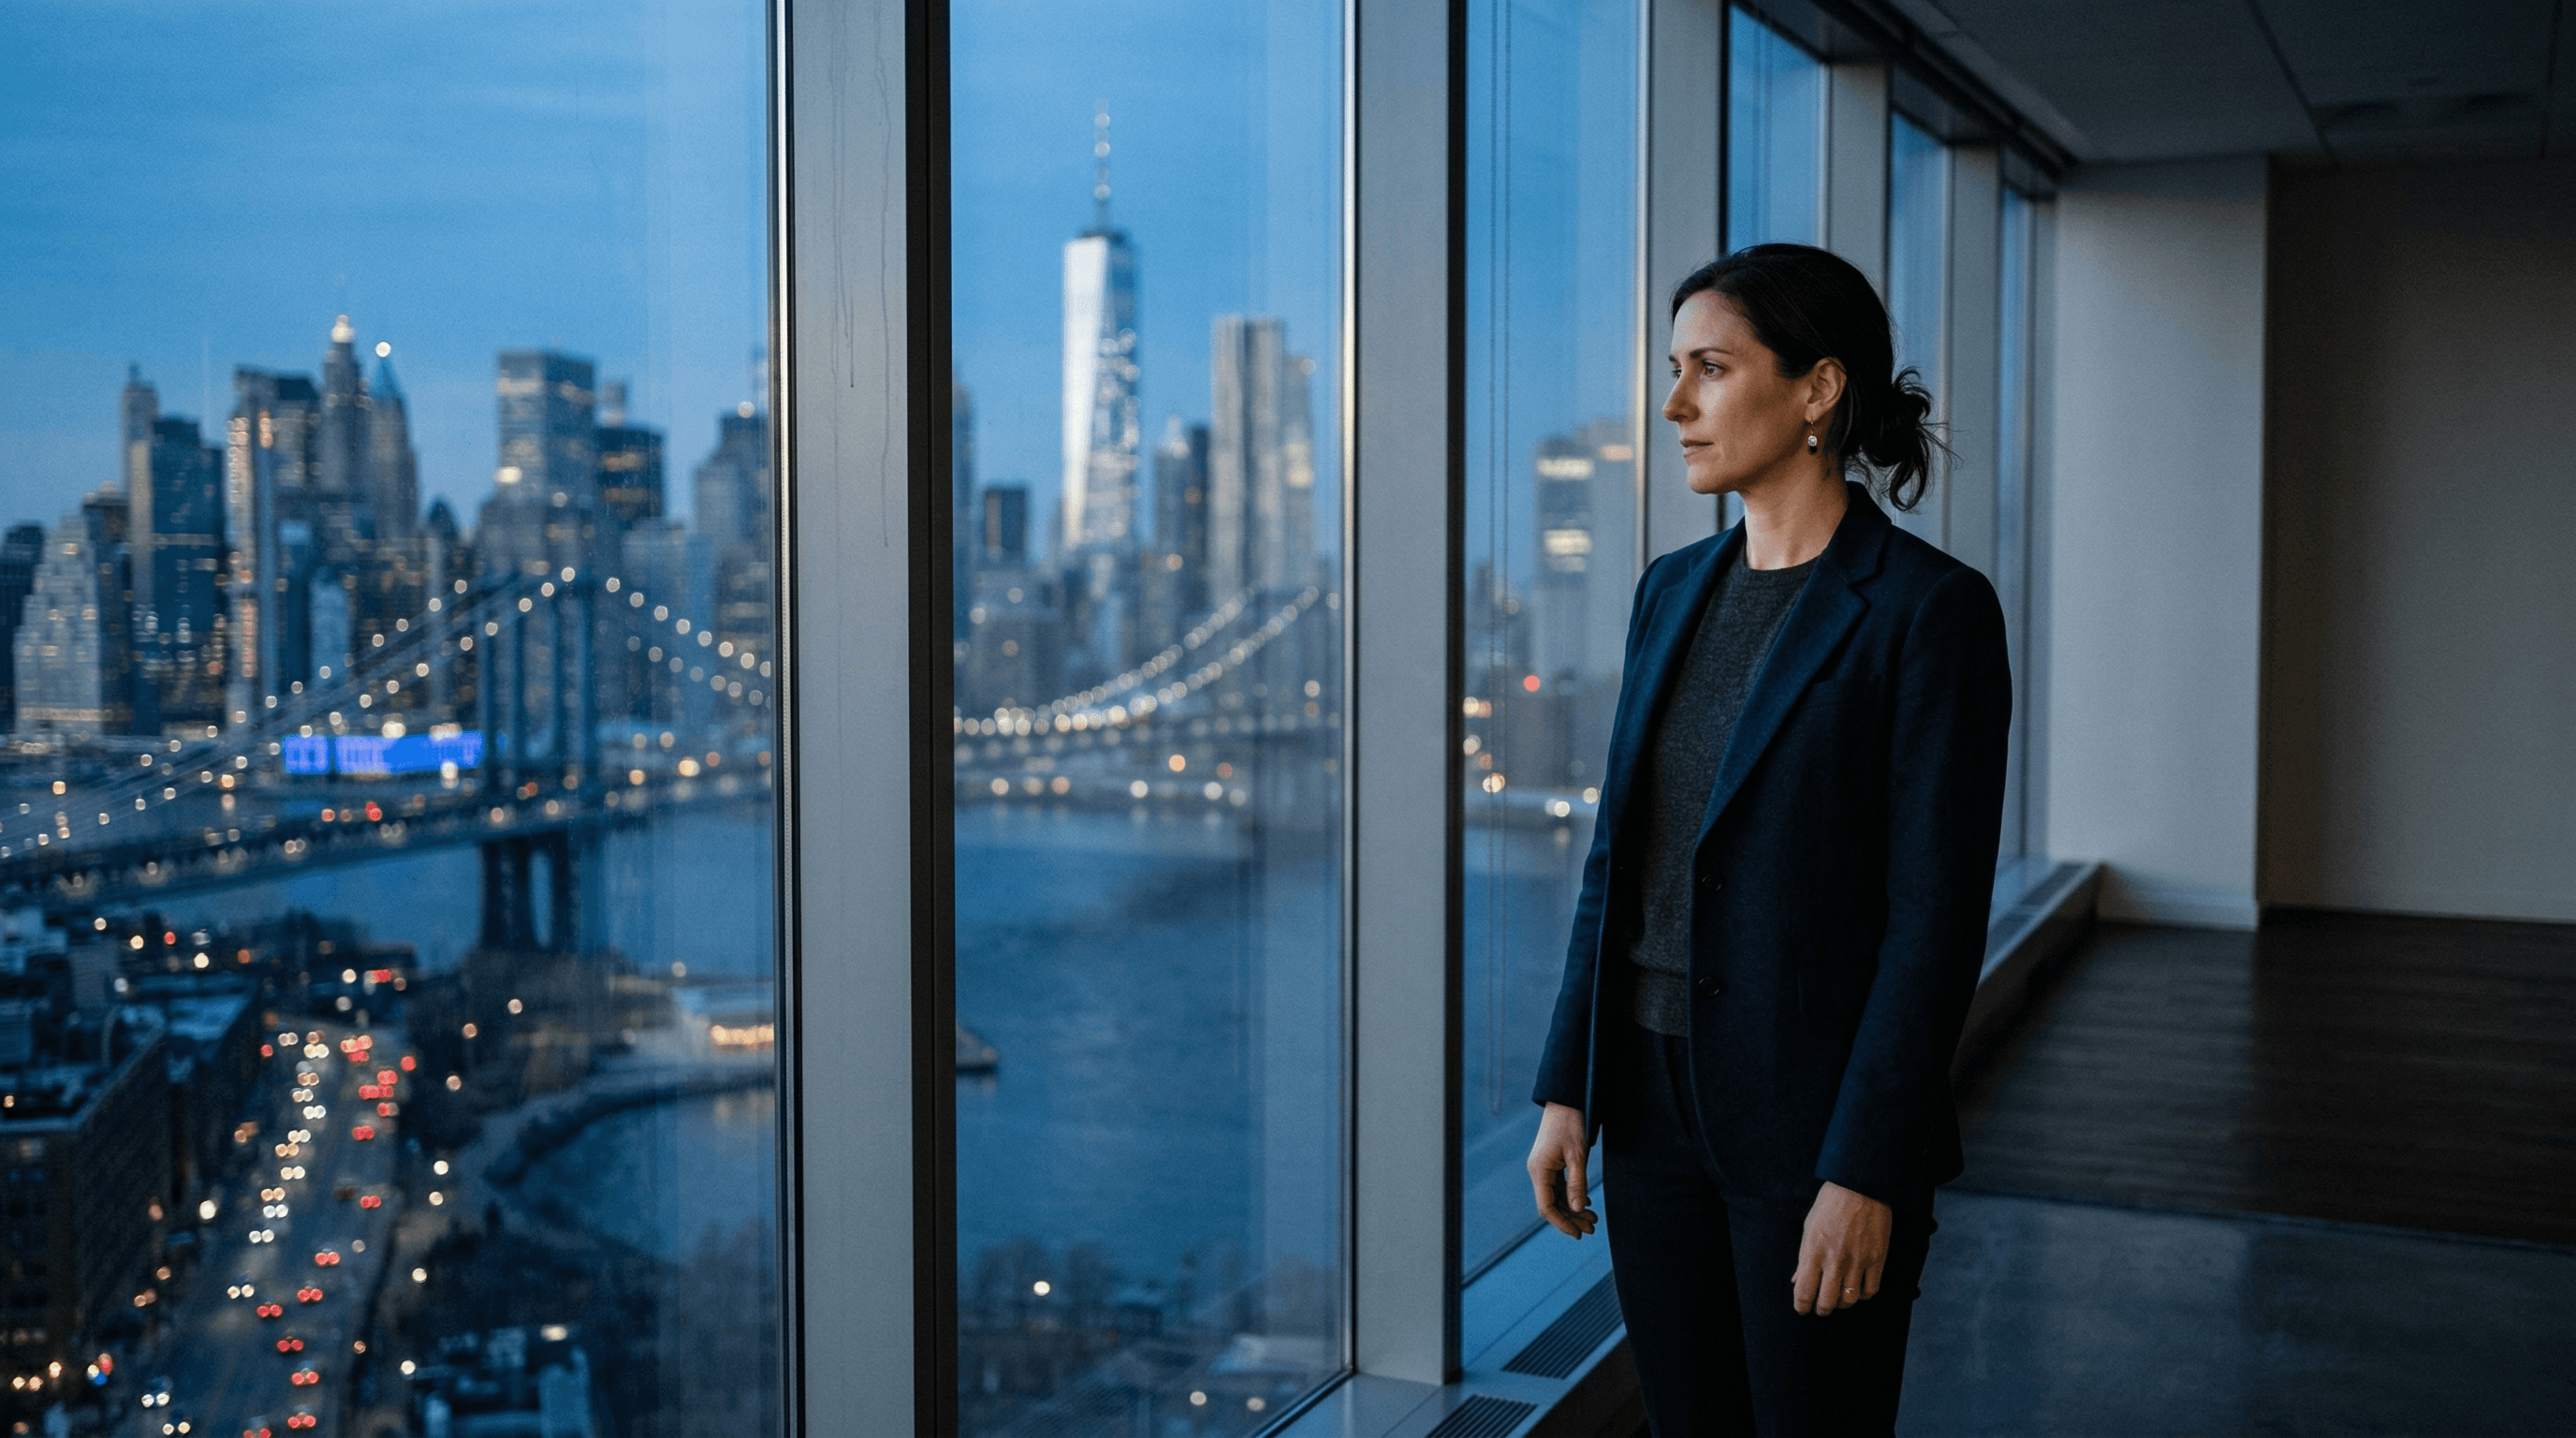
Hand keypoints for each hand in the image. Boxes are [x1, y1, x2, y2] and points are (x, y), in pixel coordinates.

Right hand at [1526, 1102, 1597, 1238]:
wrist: (1565, 1100)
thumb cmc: (1571, 1124)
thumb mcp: (1578, 1155)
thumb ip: (1577, 1183)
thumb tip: (1576, 1209)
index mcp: (1539, 1170)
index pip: (1546, 1207)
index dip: (1562, 1223)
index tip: (1578, 1234)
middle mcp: (1538, 1171)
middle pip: (1552, 1204)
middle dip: (1571, 1219)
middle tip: (1592, 1229)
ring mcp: (1543, 1168)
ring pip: (1556, 1196)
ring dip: (1573, 1209)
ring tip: (1593, 1219)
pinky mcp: (1550, 1164)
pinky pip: (1558, 1186)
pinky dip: (1571, 1196)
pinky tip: (1586, 1203)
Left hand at [1792, 1181, 1890, 1315]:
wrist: (1859, 1187)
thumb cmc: (1830, 1205)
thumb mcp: (1809, 1228)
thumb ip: (1803, 1258)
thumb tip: (1796, 1280)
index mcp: (1813, 1251)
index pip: (1804, 1291)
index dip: (1802, 1306)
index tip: (1803, 1309)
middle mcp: (1834, 1260)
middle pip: (1827, 1302)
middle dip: (1822, 1310)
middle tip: (1821, 1308)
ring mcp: (1857, 1261)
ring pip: (1849, 1300)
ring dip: (1842, 1304)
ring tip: (1839, 1299)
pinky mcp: (1877, 1259)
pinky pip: (1871, 1290)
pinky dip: (1863, 1295)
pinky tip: (1858, 1289)